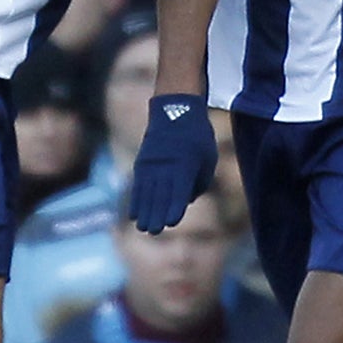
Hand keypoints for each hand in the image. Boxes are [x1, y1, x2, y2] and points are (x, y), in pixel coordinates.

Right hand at [128, 93, 216, 232]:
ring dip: (145, 211)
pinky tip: (134, 215)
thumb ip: (200, 181)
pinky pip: (139, 184)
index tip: (171, 222)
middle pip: (161, 192)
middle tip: (154, 231)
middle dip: (157, 213)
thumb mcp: (208, 157)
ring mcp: (153, 163)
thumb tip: (186, 200)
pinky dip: (136, 200)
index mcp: (186, 163)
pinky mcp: (143, 162)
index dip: (175, 206)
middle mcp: (167, 164)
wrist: (175, 110)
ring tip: (143, 228)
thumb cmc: (198, 138)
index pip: (179, 188)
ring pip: (147, 191)